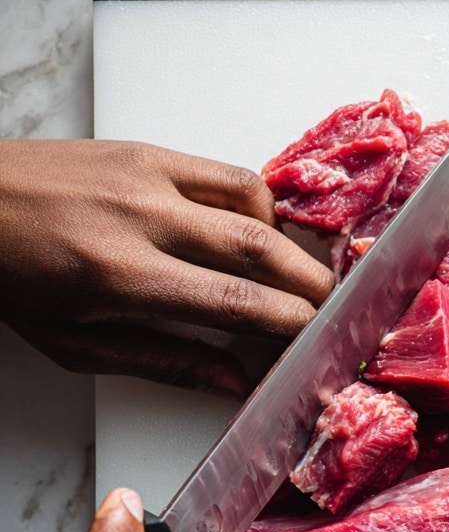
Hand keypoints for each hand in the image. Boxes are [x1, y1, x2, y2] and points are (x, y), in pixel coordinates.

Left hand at [0, 139, 333, 396]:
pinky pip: (226, 173)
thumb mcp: (75, 345)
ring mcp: (147, 176)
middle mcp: (142, 218)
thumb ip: (163, 362)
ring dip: (290, 241)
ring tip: (301, 274)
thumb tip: (233, 381)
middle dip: (309, 282)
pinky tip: (259, 231)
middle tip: (335, 307)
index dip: (288, 320)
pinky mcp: (147, 150)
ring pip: (252, 204)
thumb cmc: (13, 281)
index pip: (233, 300)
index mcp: (120, 276)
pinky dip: (259, 204)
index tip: (316, 338)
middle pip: (258, 248)